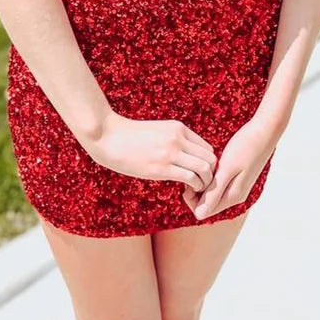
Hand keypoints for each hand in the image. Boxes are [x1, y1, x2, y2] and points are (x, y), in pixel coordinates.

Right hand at [86, 112, 217, 190]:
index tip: (196, 175)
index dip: (205, 164)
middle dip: (210, 175)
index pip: (206, 148)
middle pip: (210, 158)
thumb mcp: (157, 131)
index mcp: (179, 128)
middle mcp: (179, 138)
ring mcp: (171, 152)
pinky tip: (185, 191)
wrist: (108, 136)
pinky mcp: (162, 167)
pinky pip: (191, 178)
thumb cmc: (129, 137)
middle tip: (199, 185)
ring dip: (204, 183)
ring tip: (194, 189)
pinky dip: (194, 188)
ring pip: (205, 169)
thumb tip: (184, 156)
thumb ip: (173, 140)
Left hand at [183, 119, 276, 220]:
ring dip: (204, 182)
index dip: (191, 198)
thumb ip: (214, 193)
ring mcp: (237, 188)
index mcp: (231, 197)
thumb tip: (199, 214)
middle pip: (206, 204)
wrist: (265, 131)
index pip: (202, 212)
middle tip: (196, 168)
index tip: (192, 177)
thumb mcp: (227, 169)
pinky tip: (213, 162)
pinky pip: (218, 184)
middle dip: (196, 189)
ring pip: (212, 193)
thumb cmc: (245, 147)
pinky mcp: (238, 178)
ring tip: (205, 164)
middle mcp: (234, 196)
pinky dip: (211, 176)